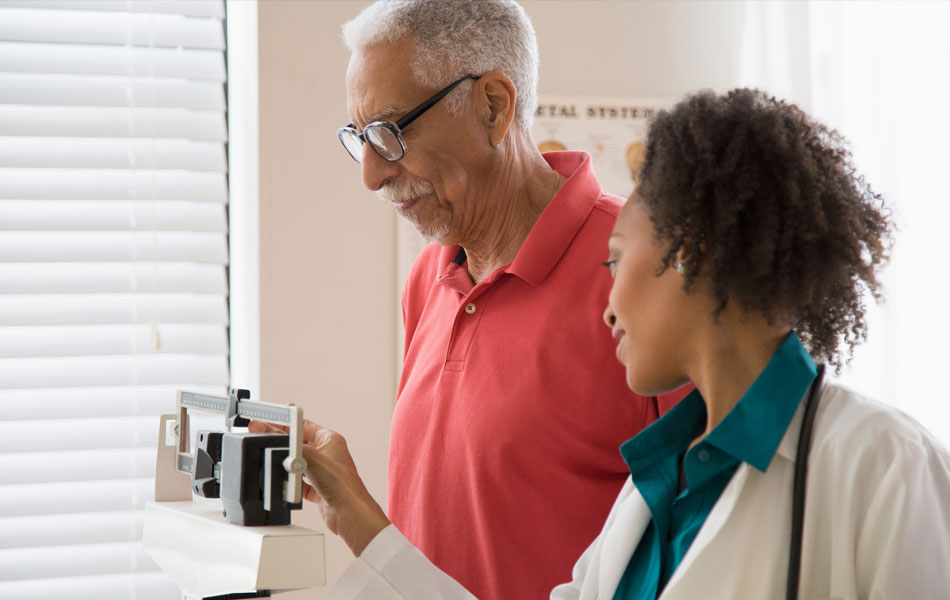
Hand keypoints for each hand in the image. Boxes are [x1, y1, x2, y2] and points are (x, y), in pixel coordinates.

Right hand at [248, 419, 389, 555]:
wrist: (350, 514)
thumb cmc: (344, 486)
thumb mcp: (314, 459)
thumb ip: (294, 448)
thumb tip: (277, 439)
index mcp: (330, 440)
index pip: (303, 426)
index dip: (284, 424)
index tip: (267, 423)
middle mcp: (327, 455)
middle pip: (299, 444)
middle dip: (282, 444)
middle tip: (264, 442)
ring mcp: (322, 473)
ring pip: (297, 464)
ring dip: (286, 465)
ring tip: (273, 462)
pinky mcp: (318, 490)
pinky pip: (299, 483)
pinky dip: (290, 484)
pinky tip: (283, 484)